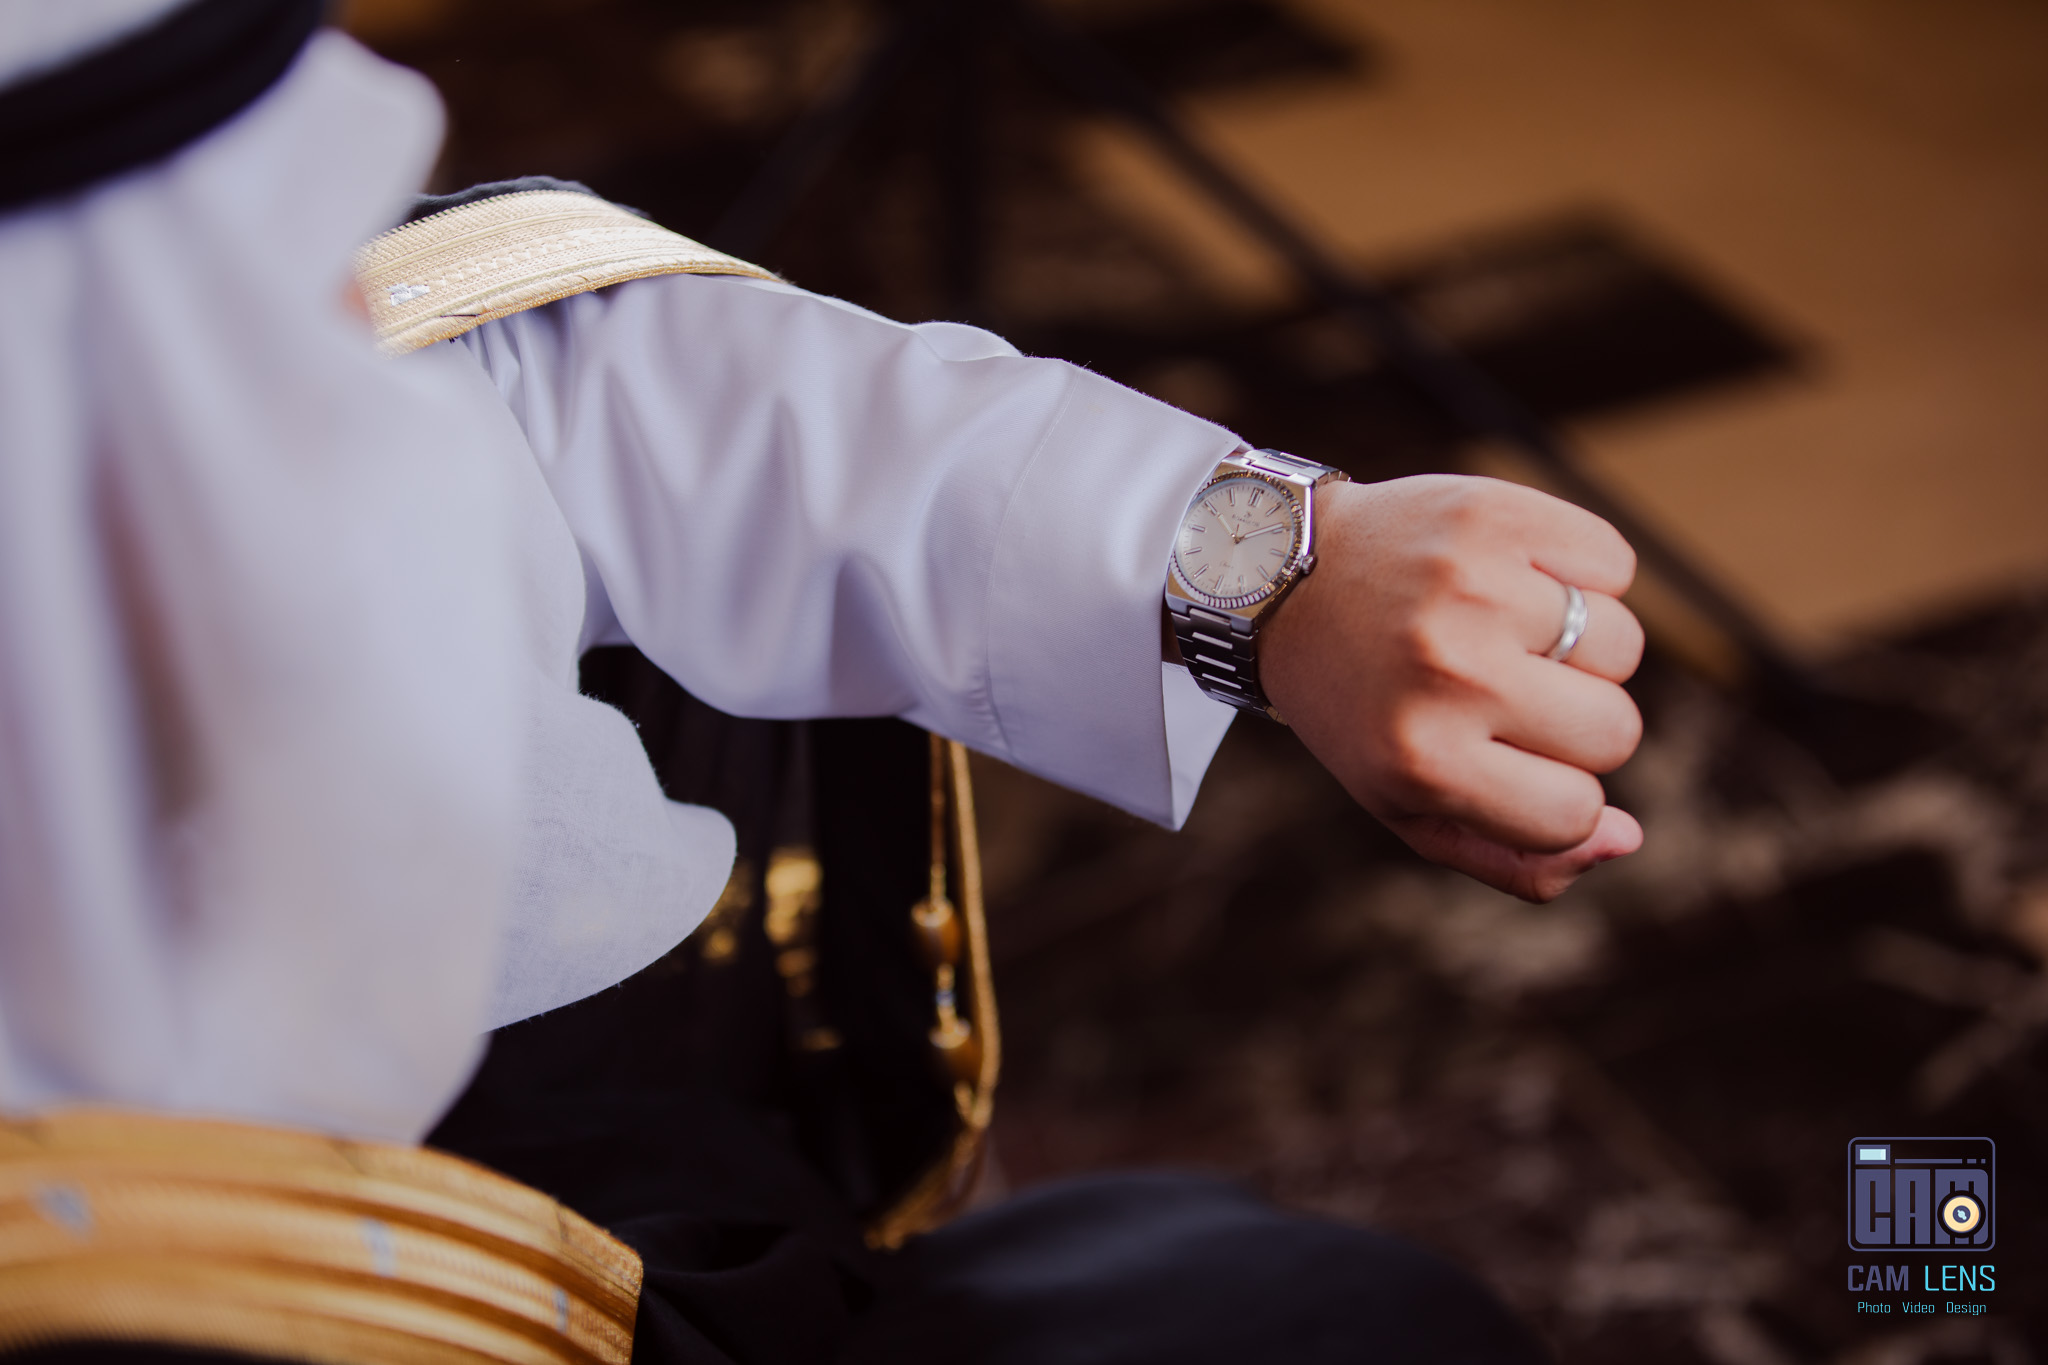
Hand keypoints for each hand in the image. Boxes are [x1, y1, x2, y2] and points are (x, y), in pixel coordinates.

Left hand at [1258, 475, 1645, 901]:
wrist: (1287, 579)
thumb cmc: (1362, 705)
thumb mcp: (1407, 804)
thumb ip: (1514, 856)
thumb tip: (1626, 837)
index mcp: (1424, 762)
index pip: (1575, 811)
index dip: (1557, 794)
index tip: (1507, 761)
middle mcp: (1450, 675)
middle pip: (1614, 729)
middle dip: (1574, 719)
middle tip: (1501, 690)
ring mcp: (1474, 589)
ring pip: (1624, 644)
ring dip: (1581, 644)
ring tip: (1501, 631)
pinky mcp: (1494, 516)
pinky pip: (1612, 563)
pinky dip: (1581, 572)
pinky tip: (1513, 576)